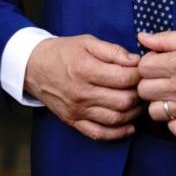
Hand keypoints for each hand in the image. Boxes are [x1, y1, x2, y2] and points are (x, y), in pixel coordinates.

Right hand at [25, 35, 142, 140]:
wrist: (33, 66)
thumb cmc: (62, 52)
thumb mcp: (86, 42)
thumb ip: (112, 50)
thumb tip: (136, 61)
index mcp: (85, 69)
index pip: (124, 78)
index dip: (139, 75)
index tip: (143, 71)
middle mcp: (81, 93)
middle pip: (123, 101)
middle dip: (139, 95)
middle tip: (143, 87)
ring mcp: (77, 110)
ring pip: (115, 119)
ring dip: (133, 113)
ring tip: (137, 103)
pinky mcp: (73, 121)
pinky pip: (99, 134)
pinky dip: (117, 134)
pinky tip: (128, 126)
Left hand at [136, 28, 175, 139]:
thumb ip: (163, 38)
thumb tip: (141, 38)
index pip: (142, 68)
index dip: (147, 63)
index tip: (157, 62)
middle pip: (144, 91)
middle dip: (148, 82)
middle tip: (160, 78)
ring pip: (155, 112)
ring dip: (158, 103)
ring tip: (167, 94)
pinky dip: (174, 123)